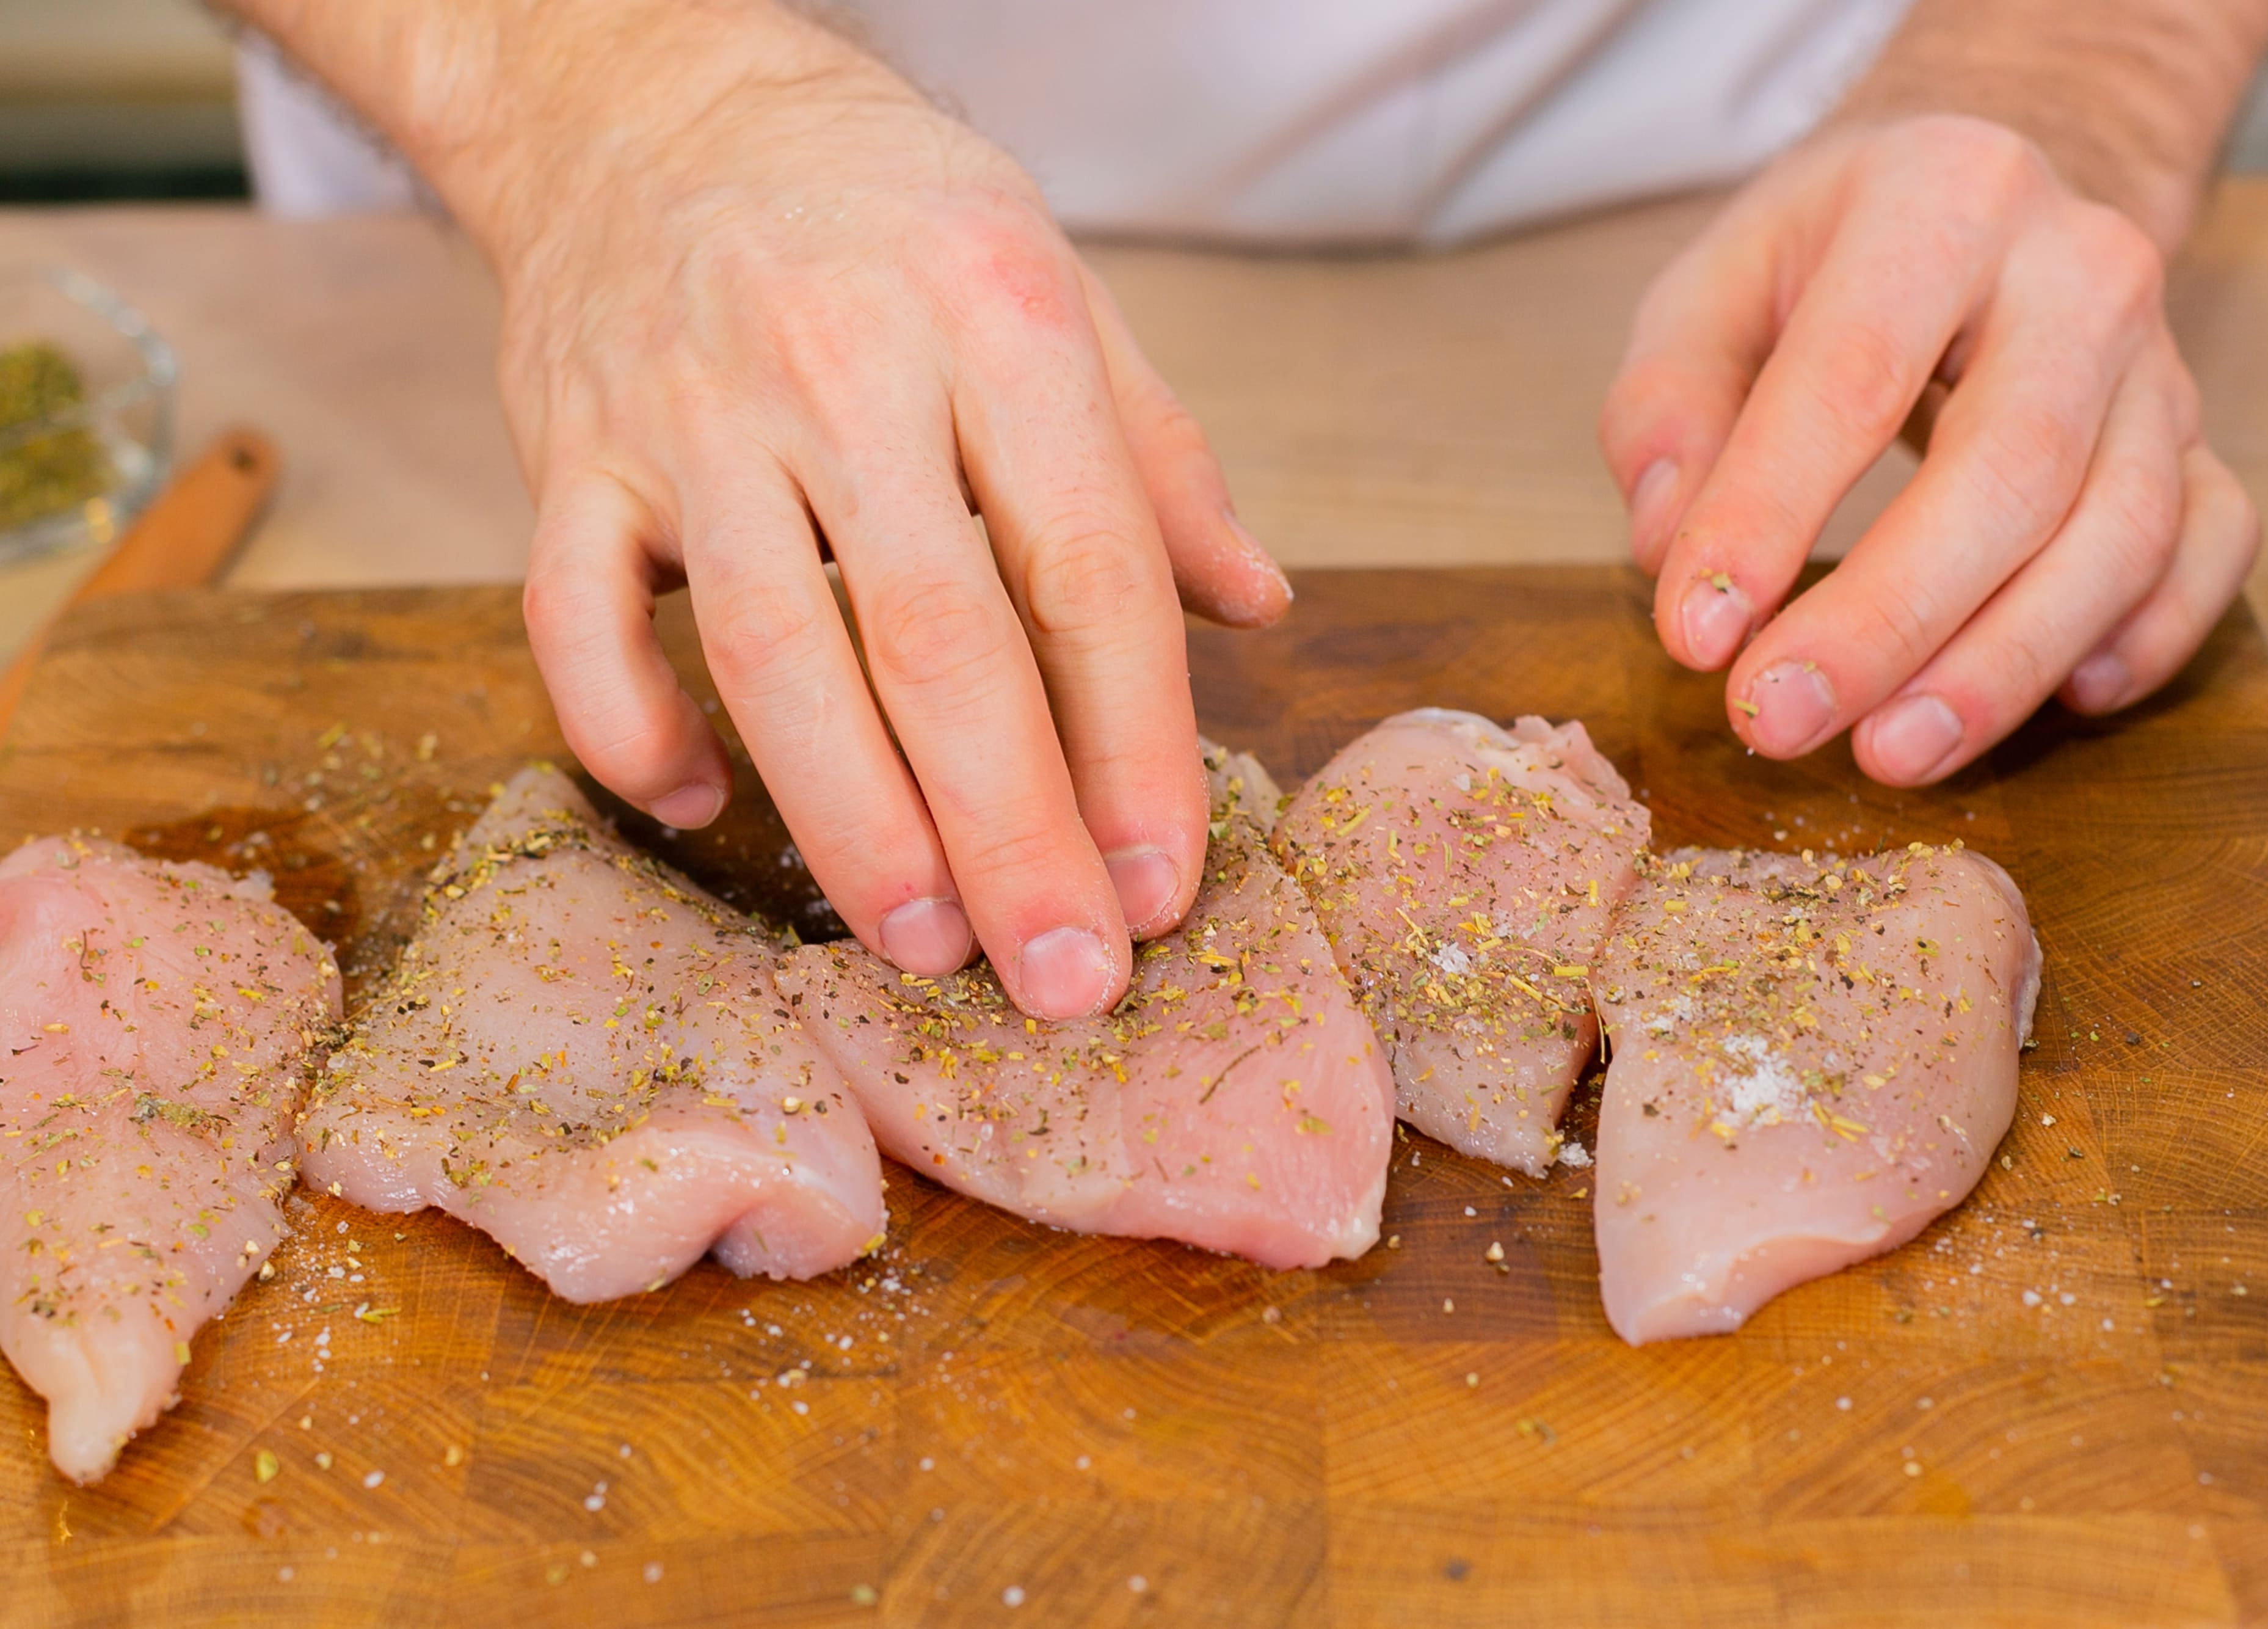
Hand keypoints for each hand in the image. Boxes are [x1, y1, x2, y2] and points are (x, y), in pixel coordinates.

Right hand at [486, 14, 1286, 1017]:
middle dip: (1010, 832)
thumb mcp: (1061, 289)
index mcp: (999, 318)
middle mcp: (844, 362)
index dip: (1133, 747)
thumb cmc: (888, 214)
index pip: (1088, 569)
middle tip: (1061, 981)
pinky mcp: (569, 450)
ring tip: (924, 944)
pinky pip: (572, 614)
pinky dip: (627, 726)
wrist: (656, 97)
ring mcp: (691, 410)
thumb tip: (1259, 608)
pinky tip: (696, 802)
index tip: (1162, 889)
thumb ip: (1160, 460)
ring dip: (850, 819)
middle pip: (936, 639)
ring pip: (769, 647)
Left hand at [1600, 113, 2257, 783]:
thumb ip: (1666, 407)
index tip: (1695, 636)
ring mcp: (2161, 359)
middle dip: (1889, 621)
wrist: (1983, 191)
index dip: (1768, 516)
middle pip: (2010, 470)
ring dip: (2005, 664)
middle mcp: (2079, 269)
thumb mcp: (1712, 289)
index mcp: (1939, 200)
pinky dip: (2149, 635)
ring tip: (1892, 754)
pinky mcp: (2204, 436)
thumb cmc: (1828, 259)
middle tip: (1781, 722)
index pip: (1853, 377)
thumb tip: (1666, 549)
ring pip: (2122, 530)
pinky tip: (2066, 701)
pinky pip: (2211, 548)